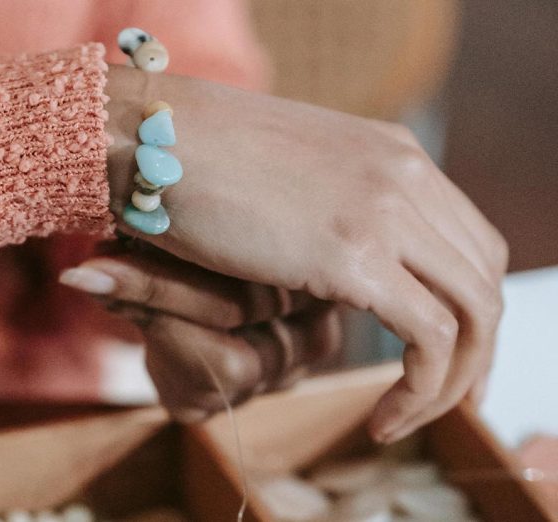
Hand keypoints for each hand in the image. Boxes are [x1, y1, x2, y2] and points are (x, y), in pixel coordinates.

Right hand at [103, 66, 507, 442]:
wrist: (146, 134)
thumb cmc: (188, 158)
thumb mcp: (278, 180)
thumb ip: (319, 216)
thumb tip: (322, 268)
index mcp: (390, 153)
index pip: (466, 238)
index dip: (465, 304)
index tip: (441, 355)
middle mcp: (403, 174)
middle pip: (484, 274)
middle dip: (478, 349)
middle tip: (444, 398)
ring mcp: (384, 210)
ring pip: (474, 311)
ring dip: (452, 381)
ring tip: (407, 417)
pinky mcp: (353, 255)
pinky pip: (430, 338)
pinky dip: (423, 389)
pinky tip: (384, 417)